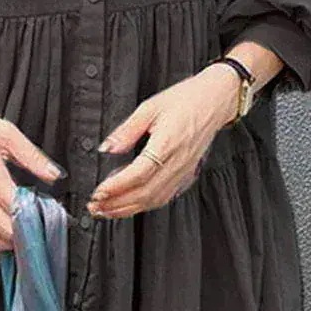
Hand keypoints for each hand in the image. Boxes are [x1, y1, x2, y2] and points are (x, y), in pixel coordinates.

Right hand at [0, 108, 65, 254]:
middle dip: (27, 233)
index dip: (35, 216)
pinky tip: (11, 237)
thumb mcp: (6, 133)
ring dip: (13, 240)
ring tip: (30, 233)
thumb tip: (53, 174)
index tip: (50, 216)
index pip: (16, 208)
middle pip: (5, 229)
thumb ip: (32, 156)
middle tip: (43, 228)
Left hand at [86, 65, 239, 218]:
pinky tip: (130, 205)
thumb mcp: (149, 107)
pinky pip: (164, 197)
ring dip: (128, 209)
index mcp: (167, 144)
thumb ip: (127, 130)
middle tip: (95, 207)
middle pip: (144, 194)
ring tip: (107, 211)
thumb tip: (107, 148)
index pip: (138, 174)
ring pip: (154, 200)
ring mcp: (183, 172)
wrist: (215, 101)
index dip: (116, 187)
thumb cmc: (187, 100)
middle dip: (117, 204)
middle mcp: (177, 163)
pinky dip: (144, 205)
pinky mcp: (185, 175)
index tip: (98, 192)